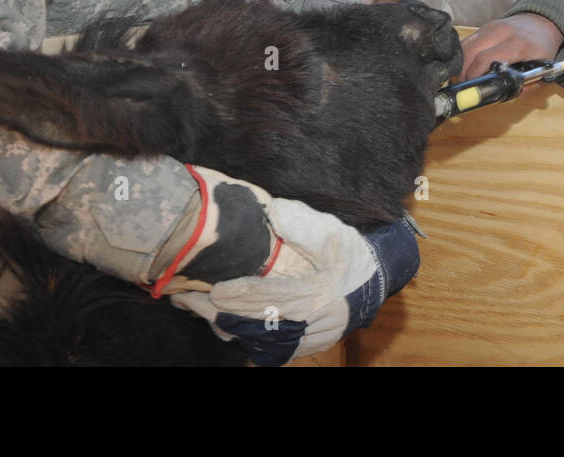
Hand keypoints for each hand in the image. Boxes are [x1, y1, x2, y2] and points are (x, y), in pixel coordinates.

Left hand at [170, 197, 419, 365]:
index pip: (274, 298)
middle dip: (221, 313)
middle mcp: (311, 324)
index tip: (216, 289)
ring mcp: (306, 340)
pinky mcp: (303, 348)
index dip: (243, 296)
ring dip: (228, 326)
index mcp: (317, 295)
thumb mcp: (333, 233)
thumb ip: (304, 224)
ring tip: (197, 309)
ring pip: (259, 341)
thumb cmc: (350, 256)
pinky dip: (245, 339)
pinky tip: (223, 325)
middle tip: (188, 300)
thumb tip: (273, 212)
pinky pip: (269, 351)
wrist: (374, 283)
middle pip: (258, 323)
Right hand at [460, 12, 563, 78]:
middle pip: (470, 51)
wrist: (542, 22)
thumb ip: (527, 87)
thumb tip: (508, 95)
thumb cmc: (542, 46)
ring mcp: (491, 27)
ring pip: (465, 45)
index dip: (474, 74)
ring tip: (465, 77)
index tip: (472, 86)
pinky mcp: (484, 27)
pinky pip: (467, 41)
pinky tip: (467, 66)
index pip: (486, 58)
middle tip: (466, 85)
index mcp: (517, 44)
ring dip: (460, 64)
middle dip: (463, 72)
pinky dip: (463, 55)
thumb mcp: (543, 70)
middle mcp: (501, 33)